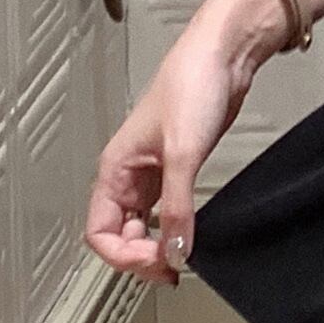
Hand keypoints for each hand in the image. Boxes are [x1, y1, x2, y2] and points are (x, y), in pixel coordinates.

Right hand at [84, 0, 267, 284]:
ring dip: (156, 244)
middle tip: (171, 267)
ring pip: (141, 224)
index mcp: (115, 168)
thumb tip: (175, 251)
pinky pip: (165, 209)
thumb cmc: (192, 84)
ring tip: (180, 256)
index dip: (122, 255)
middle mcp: (129, 173)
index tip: (156, 260)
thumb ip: (176, 206)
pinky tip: (190, 233)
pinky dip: (173, 226)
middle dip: (140, 255)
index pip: (99, 232)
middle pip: (119, 234)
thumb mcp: (183, 152)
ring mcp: (153, 170)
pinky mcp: (178, 165)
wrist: (224, 55)